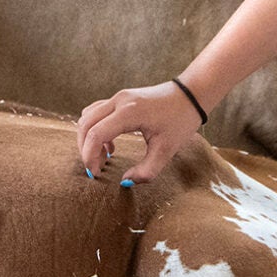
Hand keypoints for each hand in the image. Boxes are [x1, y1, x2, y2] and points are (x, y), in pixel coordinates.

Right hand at [77, 80, 206, 184]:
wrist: (191, 95)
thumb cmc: (181, 120)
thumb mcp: (167, 150)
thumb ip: (147, 171)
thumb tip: (126, 182)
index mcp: (129, 112)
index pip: (96, 134)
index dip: (90, 157)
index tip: (96, 174)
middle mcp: (119, 101)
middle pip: (86, 124)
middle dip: (85, 149)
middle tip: (96, 169)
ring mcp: (118, 97)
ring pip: (88, 116)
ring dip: (89, 138)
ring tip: (105, 157)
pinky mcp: (120, 98)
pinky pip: (96, 112)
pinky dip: (95, 129)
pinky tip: (110, 144)